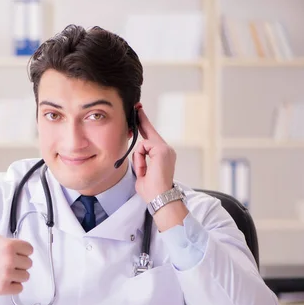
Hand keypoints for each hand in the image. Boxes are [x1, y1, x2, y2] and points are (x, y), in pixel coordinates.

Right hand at [0, 191, 33, 301]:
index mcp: (9, 245)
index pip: (29, 249)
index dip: (20, 249)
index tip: (8, 250)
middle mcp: (9, 260)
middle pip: (28, 263)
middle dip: (18, 262)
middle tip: (2, 261)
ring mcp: (6, 275)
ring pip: (25, 276)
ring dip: (16, 274)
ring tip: (1, 270)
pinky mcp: (2, 288)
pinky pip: (19, 288)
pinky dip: (12, 286)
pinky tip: (0, 279)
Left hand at [132, 104, 187, 231]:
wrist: (160, 198)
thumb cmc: (152, 191)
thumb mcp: (142, 174)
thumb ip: (140, 162)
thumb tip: (136, 155)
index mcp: (163, 155)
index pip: (151, 137)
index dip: (145, 125)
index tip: (139, 113)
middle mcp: (167, 149)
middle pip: (149, 132)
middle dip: (142, 121)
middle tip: (136, 106)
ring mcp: (165, 149)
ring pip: (142, 144)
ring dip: (138, 159)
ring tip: (144, 172)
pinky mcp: (162, 150)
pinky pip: (142, 148)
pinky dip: (140, 160)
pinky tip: (145, 169)